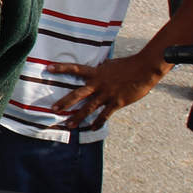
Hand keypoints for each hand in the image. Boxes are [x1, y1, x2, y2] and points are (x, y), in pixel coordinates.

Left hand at [48, 51, 169, 127]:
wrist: (145, 69)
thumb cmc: (129, 65)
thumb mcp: (110, 65)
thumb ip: (101, 70)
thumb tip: (97, 68)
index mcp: (96, 73)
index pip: (75, 69)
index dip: (61, 67)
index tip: (47, 67)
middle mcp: (99, 84)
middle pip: (77, 94)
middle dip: (65, 102)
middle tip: (53, 109)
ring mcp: (107, 94)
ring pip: (89, 108)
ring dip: (77, 117)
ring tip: (68, 125)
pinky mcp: (116, 102)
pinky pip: (105, 115)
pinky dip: (98, 122)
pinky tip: (92, 128)